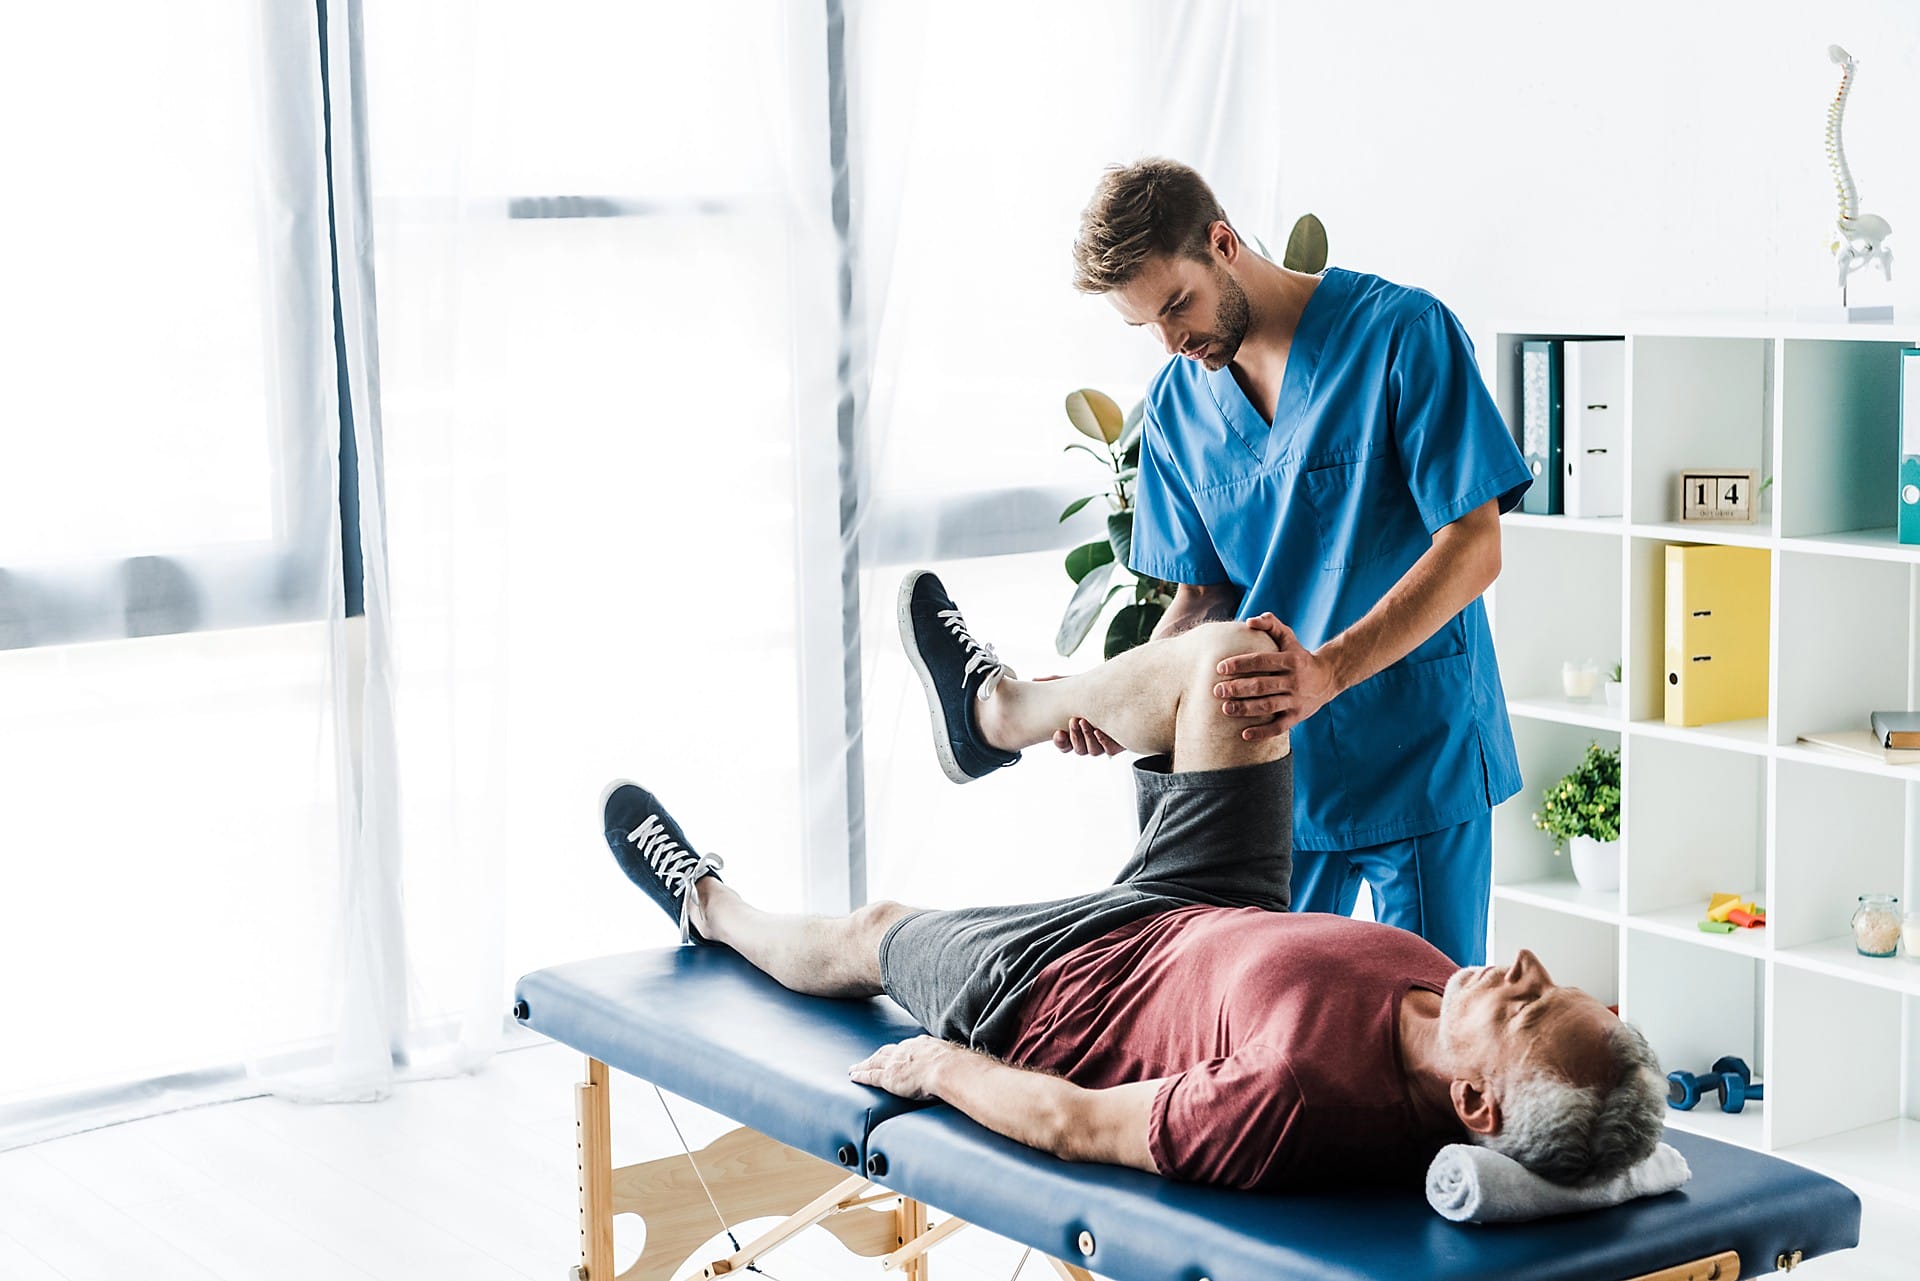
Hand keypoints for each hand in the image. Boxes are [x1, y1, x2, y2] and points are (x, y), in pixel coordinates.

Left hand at [849, 1036, 952, 1099]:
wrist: (947, 1069)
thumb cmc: (955, 1066)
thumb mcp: (950, 1058)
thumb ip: (948, 1061)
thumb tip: (957, 1067)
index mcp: (921, 1045)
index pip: (905, 1048)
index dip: (897, 1052)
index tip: (894, 1055)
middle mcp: (905, 1050)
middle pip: (886, 1052)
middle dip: (877, 1056)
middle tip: (869, 1059)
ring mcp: (895, 1063)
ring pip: (874, 1062)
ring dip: (864, 1065)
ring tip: (855, 1068)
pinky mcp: (889, 1077)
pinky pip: (870, 1076)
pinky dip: (861, 1075)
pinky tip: (854, 1077)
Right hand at [1033, 675, 1125, 755]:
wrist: (1122, 689)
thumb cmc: (1096, 688)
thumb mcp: (1074, 685)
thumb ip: (1054, 682)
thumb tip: (1034, 679)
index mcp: (1076, 730)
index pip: (1064, 744)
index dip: (1060, 742)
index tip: (1058, 733)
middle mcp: (1089, 739)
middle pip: (1076, 749)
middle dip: (1074, 737)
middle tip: (1073, 721)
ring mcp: (1102, 742)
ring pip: (1090, 751)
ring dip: (1086, 738)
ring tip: (1085, 721)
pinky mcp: (1116, 743)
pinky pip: (1107, 750)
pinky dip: (1102, 741)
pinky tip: (1099, 730)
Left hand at [1211, 614, 1341, 739]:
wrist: (1329, 677)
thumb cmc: (1299, 656)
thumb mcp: (1289, 638)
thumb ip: (1271, 625)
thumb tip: (1249, 621)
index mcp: (1290, 660)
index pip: (1261, 661)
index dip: (1240, 664)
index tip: (1220, 668)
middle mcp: (1293, 681)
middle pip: (1261, 686)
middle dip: (1237, 689)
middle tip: (1216, 690)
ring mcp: (1295, 700)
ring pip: (1267, 706)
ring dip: (1245, 709)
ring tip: (1225, 708)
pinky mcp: (1297, 716)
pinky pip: (1279, 727)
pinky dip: (1262, 732)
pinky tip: (1244, 734)